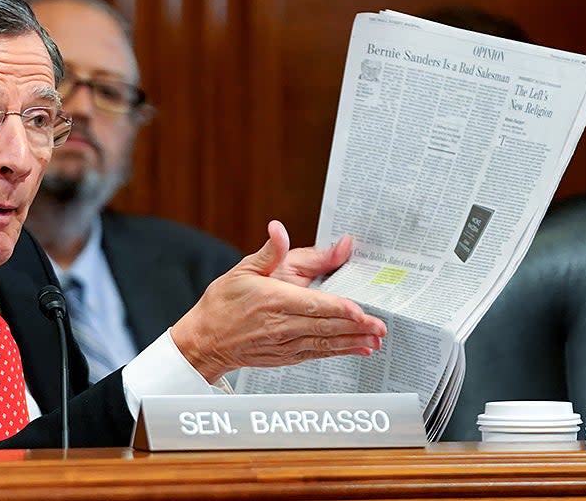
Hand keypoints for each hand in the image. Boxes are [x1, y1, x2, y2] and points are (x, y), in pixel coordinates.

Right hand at [170, 221, 385, 382]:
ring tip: (375, 340)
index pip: (313, 305)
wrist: (205, 340)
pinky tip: (356, 349)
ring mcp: (284, 343)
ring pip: (325, 343)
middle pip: (325, 326)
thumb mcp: (243, 270)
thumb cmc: (223, 303)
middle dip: (356, 327)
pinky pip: (317, 354)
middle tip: (380, 327)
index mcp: (273, 299)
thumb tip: (279, 229)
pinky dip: (338, 352)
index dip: (339, 309)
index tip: (360, 311)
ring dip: (352, 342)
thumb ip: (270, 251)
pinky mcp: (285, 355)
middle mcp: (280, 324)